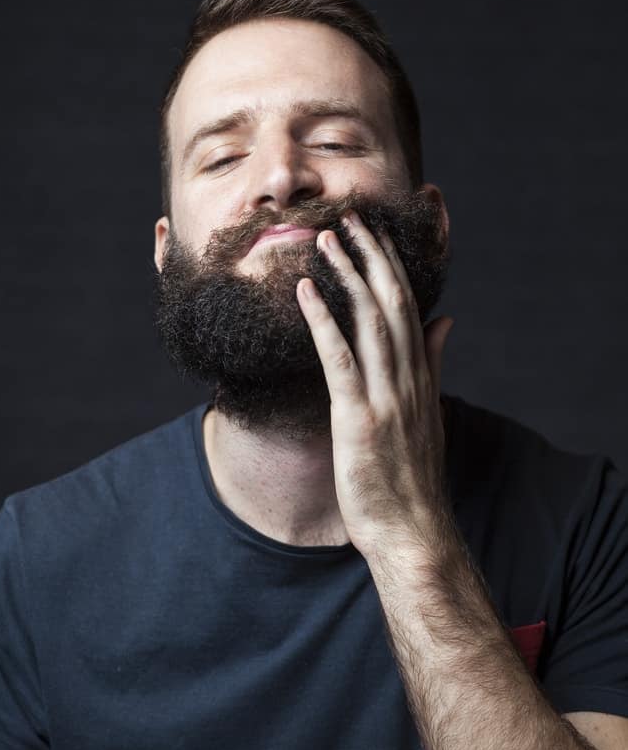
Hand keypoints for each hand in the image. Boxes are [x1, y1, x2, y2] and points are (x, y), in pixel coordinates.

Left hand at [296, 209, 453, 560]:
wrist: (412, 531)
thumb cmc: (413, 477)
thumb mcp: (429, 412)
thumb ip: (434, 362)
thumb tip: (445, 319)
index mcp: (421, 375)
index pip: (409, 306)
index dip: (391, 265)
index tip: (374, 232)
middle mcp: (408, 378)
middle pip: (391, 303)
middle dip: (371, 257)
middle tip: (349, 218)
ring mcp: (386, 397)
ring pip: (368, 322)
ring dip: (346, 276)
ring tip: (326, 240)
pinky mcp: (359, 418)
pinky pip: (340, 359)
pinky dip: (322, 322)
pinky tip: (304, 293)